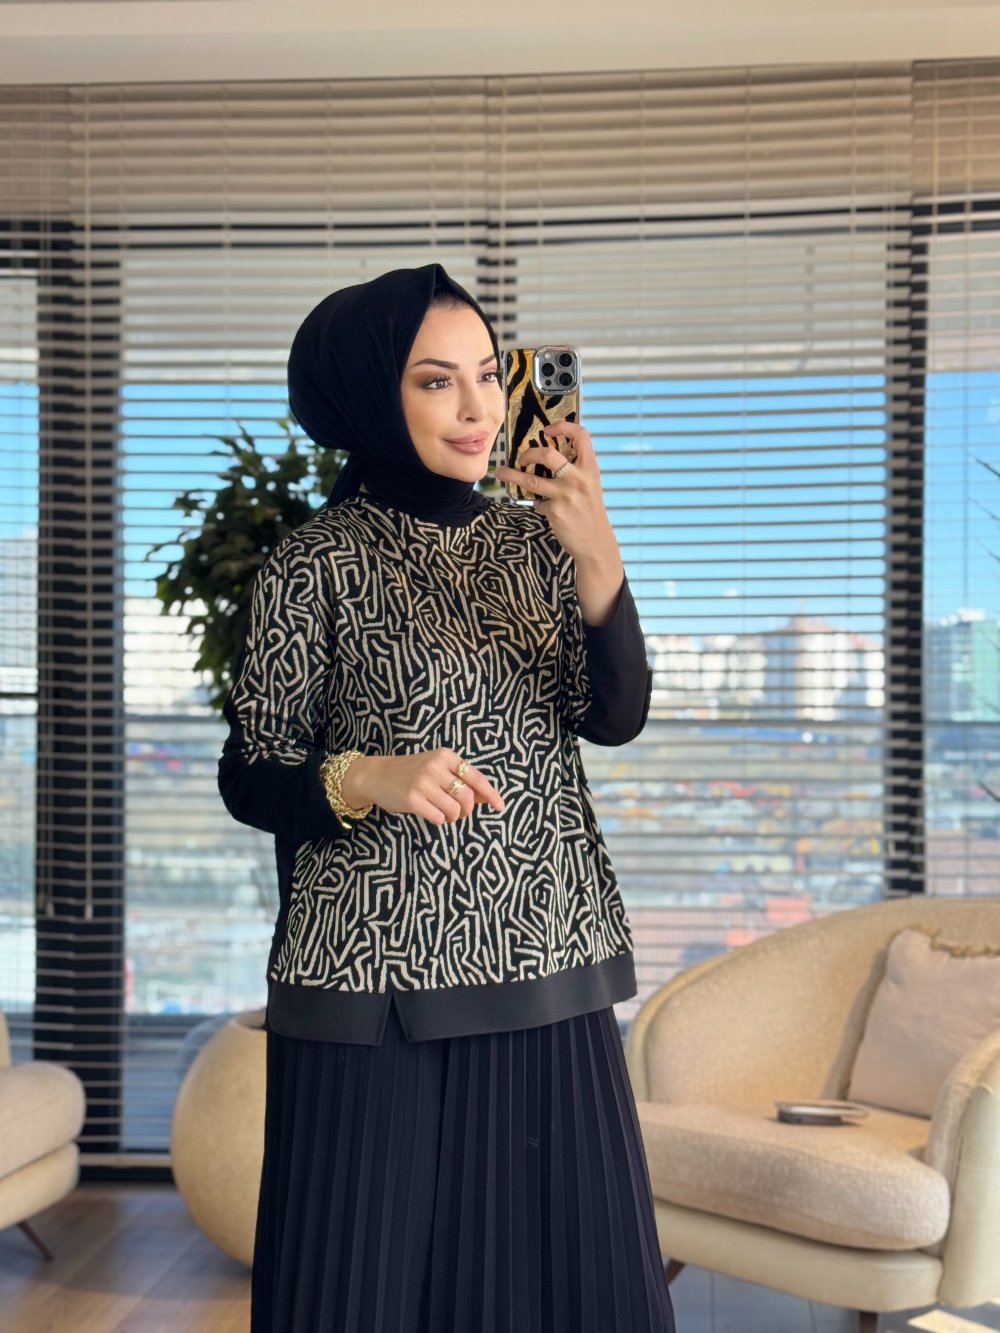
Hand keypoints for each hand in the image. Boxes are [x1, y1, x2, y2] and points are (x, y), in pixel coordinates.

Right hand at [343, 749, 505, 825]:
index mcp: (445, 756)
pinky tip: (432, 815)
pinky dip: (440, 820)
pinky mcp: (413, 799)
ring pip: (455, 810)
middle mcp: (435, 767)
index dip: (491, 794)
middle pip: (467, 797)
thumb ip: (460, 780)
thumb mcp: (436, 770)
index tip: (499, 806)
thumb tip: (487, 797)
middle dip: (468, 811)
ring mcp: (423, 783)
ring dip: (453, 817)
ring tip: (443, 814)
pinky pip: (439, 818)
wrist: (375, 775)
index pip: (476, 777)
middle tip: (460, 814)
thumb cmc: (410, 773)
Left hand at [494, 420, 614, 563]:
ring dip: (511, 475)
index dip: (563, 427)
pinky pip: (537, 502)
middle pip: (548, 455)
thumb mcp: (590, 485)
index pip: (581, 436)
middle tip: (522, 459)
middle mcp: (578, 479)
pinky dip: (537, 503)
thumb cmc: (590, 510)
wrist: (595, 543)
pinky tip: (543, 507)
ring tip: (500, 473)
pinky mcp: (555, 512)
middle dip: (529, 454)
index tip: (547, 430)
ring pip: (530, 480)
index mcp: (590, 468)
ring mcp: (566, 495)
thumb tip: (546, 457)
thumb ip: (576, 470)